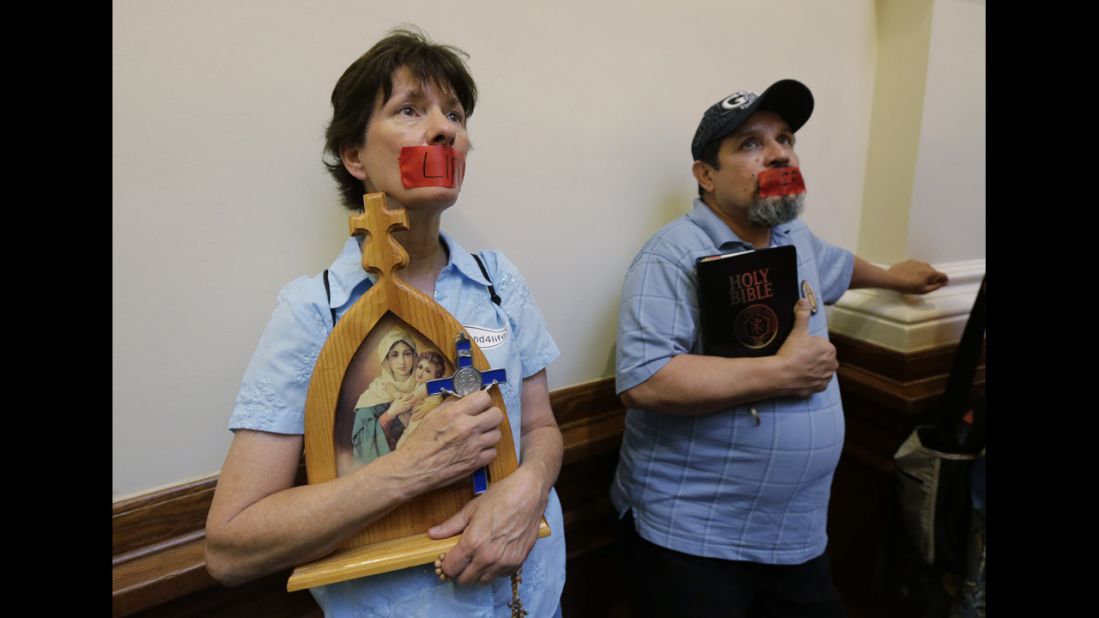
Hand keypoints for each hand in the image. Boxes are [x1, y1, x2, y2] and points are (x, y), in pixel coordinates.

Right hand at [390, 391, 502, 492]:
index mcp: (455, 414)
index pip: (484, 398)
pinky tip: (476, 449)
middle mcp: (468, 428)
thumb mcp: (431, 416)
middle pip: (497, 415)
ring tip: (478, 435)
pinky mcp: (475, 463)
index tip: (479, 405)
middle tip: (482, 418)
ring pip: (497, 434)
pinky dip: (486, 451)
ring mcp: (474, 446)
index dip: (482, 400)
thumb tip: (464, 397)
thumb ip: (451, 405)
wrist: (413, 469)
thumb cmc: (419, 443)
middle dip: (490, 415)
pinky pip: (492, 452)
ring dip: (489, 433)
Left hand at [428, 466, 546, 584]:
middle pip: (465, 580)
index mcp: (473, 543)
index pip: (451, 568)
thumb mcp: (472, 509)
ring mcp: (504, 562)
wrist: (529, 494)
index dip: (446, 565)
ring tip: (478, 557)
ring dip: (477, 573)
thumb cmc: (501, 496)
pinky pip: (500, 575)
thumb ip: (451, 525)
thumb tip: (432, 534)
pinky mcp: (517, 562)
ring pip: (482, 581)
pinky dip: (495, 570)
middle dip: (460, 571)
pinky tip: (494, 555)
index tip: (447, 559)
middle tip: (462, 560)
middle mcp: (488, 557)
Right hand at [775, 299, 837, 396]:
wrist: (782, 375)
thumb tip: (803, 300)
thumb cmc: (791, 352)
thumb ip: (802, 315)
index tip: (799, 348)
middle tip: (797, 357)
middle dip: (813, 357)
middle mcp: (832, 364)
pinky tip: (801, 377)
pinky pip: (817, 382)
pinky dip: (811, 380)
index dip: (809, 346)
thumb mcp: (797, 330)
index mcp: (830, 349)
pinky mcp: (819, 388)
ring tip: (798, 367)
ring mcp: (826, 378)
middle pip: (822, 358)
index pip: (821, 345)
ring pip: (821, 370)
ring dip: (813, 369)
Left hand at [887, 260, 947, 293]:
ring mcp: (918, 262)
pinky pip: (917, 266)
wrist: (892, 278)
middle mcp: (926, 265)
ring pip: (925, 269)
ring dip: (923, 274)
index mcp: (931, 273)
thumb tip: (942, 283)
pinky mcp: (910, 261)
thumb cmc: (908, 287)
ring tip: (915, 281)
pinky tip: (909, 276)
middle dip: (932, 278)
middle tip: (924, 285)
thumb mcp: (923, 290)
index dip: (944, 280)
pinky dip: (916, 270)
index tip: (941, 284)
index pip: (943, 275)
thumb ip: (935, 287)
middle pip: (933, 272)